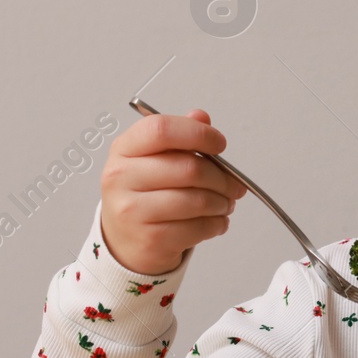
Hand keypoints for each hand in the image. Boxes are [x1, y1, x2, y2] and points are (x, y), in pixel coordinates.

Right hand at [99, 109, 248, 275]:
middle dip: (221, 177)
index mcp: (124, 149)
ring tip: (225, 203)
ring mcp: (132, 210)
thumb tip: (201, 117)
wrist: (123, 240)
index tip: (219, 144)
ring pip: (196, 200)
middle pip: (187, 168)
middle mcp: (121, 178)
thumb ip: (178, 136)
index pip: (161, 130)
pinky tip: (217, 221)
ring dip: (222, 202)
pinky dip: (216, 224)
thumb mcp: (153, 159)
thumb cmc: (144, 194)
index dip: (198, 134)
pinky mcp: (150, 238)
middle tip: (235, 185)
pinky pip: (197, 228)